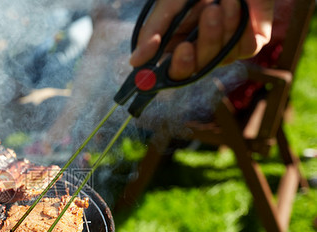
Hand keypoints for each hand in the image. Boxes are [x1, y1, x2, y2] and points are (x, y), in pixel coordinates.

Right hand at [129, 0, 274, 79]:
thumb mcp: (169, 4)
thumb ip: (152, 32)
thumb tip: (134, 63)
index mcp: (176, 44)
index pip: (172, 71)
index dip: (177, 66)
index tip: (183, 49)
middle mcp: (198, 51)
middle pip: (199, 68)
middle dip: (207, 40)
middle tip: (211, 11)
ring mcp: (224, 49)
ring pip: (222, 57)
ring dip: (225, 26)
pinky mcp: (249, 43)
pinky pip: (246, 49)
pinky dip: (243, 29)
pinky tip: (241, 7)